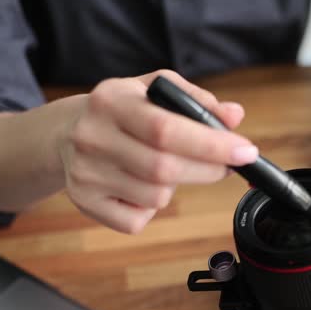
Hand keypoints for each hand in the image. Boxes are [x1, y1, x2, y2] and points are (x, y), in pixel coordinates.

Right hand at [57, 70, 257, 233]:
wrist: (65, 133)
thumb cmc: (123, 111)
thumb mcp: (154, 89)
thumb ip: (196, 100)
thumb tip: (234, 115)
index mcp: (111, 101)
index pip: (166, 128)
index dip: (211, 144)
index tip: (245, 152)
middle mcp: (92, 136)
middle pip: (164, 168)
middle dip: (208, 169)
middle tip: (227, 165)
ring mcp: (85, 173)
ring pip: (156, 197)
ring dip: (176, 187)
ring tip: (167, 168)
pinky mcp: (85, 203)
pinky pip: (137, 220)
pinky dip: (151, 208)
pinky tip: (140, 187)